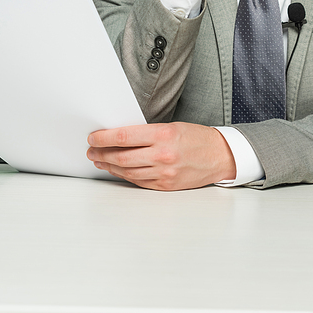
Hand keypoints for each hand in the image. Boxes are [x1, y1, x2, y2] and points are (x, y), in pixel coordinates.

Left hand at [87, 122, 235, 189]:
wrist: (220, 156)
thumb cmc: (198, 138)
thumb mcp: (172, 126)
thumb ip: (147, 132)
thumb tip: (120, 136)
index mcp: (163, 135)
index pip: (124, 137)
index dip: (104, 137)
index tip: (93, 137)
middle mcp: (162, 155)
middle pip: (121, 156)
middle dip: (102, 153)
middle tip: (92, 149)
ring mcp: (163, 173)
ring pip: (127, 171)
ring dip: (110, 165)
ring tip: (100, 159)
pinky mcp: (165, 186)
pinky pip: (138, 181)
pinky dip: (124, 175)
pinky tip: (117, 170)